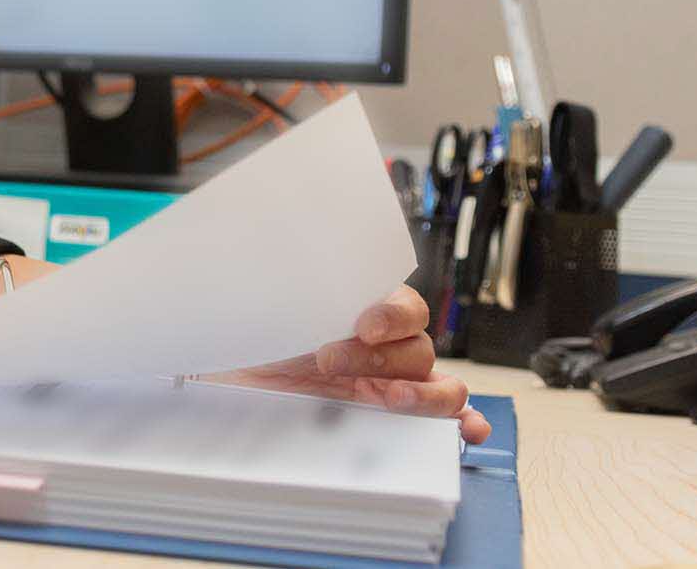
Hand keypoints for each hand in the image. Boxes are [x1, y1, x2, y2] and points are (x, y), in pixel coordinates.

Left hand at [197, 287, 490, 443]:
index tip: (362, 325)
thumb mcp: (271, 309)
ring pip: (441, 386)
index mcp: (368, 311)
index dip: (391, 316)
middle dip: (375, 358)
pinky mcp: (390, 422)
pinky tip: (467, 432)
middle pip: (417, 350)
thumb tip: (276, 263)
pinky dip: (461, 425)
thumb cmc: (254, 335)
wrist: (229, 381)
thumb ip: (293, 293)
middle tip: (327, 360)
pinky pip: (443, 422)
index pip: (408, 307)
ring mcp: (394, 385)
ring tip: (388, 400)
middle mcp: (388, 348)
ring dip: (421, 394)